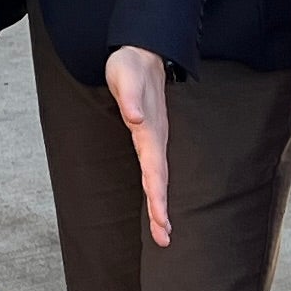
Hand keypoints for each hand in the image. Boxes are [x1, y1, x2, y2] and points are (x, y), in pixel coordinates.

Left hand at [103, 46, 172, 246]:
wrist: (143, 52)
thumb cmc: (131, 64)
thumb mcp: (126, 76)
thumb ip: (131, 98)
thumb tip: (136, 119)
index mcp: (150, 130)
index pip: (154, 169)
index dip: (157, 196)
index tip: (160, 220)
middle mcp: (154, 138)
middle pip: (159, 179)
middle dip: (161, 210)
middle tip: (164, 239)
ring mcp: (153, 139)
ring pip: (158, 176)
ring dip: (160, 203)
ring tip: (163, 231)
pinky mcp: (149, 137)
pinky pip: (154, 169)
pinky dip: (155, 189)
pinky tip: (156, 203)